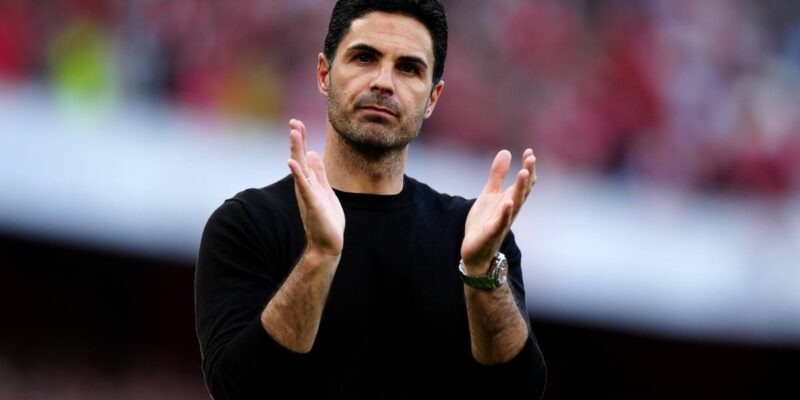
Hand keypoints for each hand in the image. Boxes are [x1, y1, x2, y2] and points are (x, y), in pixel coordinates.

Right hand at [287, 119, 344, 256]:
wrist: (328, 243)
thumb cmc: (326, 219)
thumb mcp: (324, 190)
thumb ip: (319, 173)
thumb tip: (314, 153)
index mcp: (309, 181)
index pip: (304, 156)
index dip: (301, 140)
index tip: (297, 123)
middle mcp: (305, 186)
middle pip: (300, 158)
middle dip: (297, 140)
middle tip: (293, 122)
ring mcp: (307, 194)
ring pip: (301, 168)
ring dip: (297, 150)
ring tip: (293, 133)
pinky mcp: (312, 203)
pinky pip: (304, 186)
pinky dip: (298, 174)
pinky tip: (292, 162)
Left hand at [461, 149, 535, 272]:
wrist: (475, 251)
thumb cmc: (484, 222)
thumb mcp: (489, 194)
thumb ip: (498, 175)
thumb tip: (506, 152)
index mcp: (510, 200)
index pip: (523, 183)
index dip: (527, 167)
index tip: (530, 152)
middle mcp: (510, 210)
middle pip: (522, 191)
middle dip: (527, 175)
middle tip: (531, 158)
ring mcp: (502, 221)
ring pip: (515, 204)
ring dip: (520, 189)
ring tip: (523, 172)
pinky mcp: (492, 232)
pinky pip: (501, 222)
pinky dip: (505, 212)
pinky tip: (508, 201)